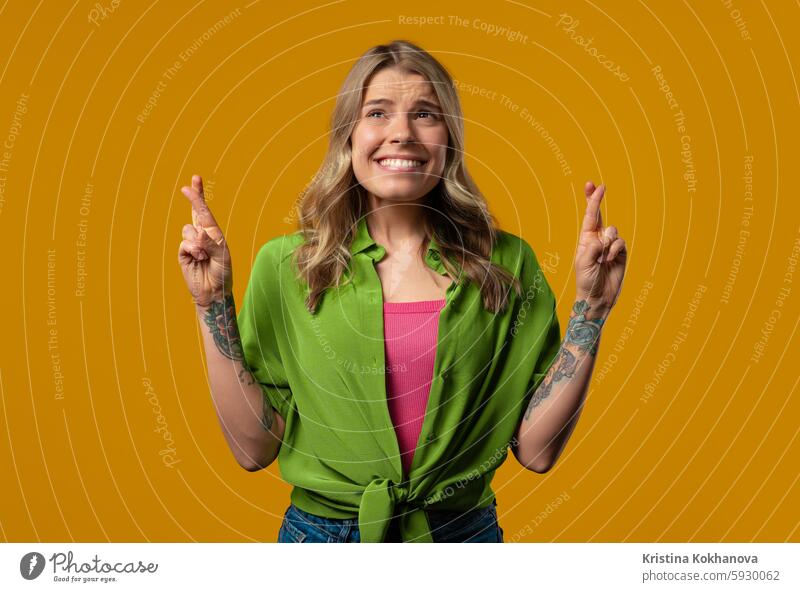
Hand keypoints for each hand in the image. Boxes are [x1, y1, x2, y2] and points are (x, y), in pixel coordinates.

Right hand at [177, 174, 231, 308]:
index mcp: (214, 233)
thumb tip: (199, 233)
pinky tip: (198, 259)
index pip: (205, 211)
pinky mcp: (183, 253)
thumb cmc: (222, 272)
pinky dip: (193, 250)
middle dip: (193, 198)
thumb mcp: (222, 256)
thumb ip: (211, 243)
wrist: (214, 291)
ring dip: (198, 243)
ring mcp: (191, 243)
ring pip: (188, 230)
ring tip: (205, 256)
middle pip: (194, 212)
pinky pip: (185, 243)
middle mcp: (202, 235)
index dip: (199, 195)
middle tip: (186, 187)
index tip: (195, 179)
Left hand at [574, 181, 626, 312]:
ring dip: (607, 243)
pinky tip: (609, 260)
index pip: (589, 217)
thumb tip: (606, 237)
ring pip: (613, 231)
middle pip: (600, 216)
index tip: (593, 186)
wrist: (597, 297)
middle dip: (597, 200)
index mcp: (585, 239)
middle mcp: (598, 240)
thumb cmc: (586, 280)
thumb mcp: (583, 262)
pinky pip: (620, 243)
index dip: (591, 201)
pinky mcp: (621, 253)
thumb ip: (593, 246)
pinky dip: (614, 250)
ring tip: (601, 259)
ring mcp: (610, 246)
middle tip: (599, 186)